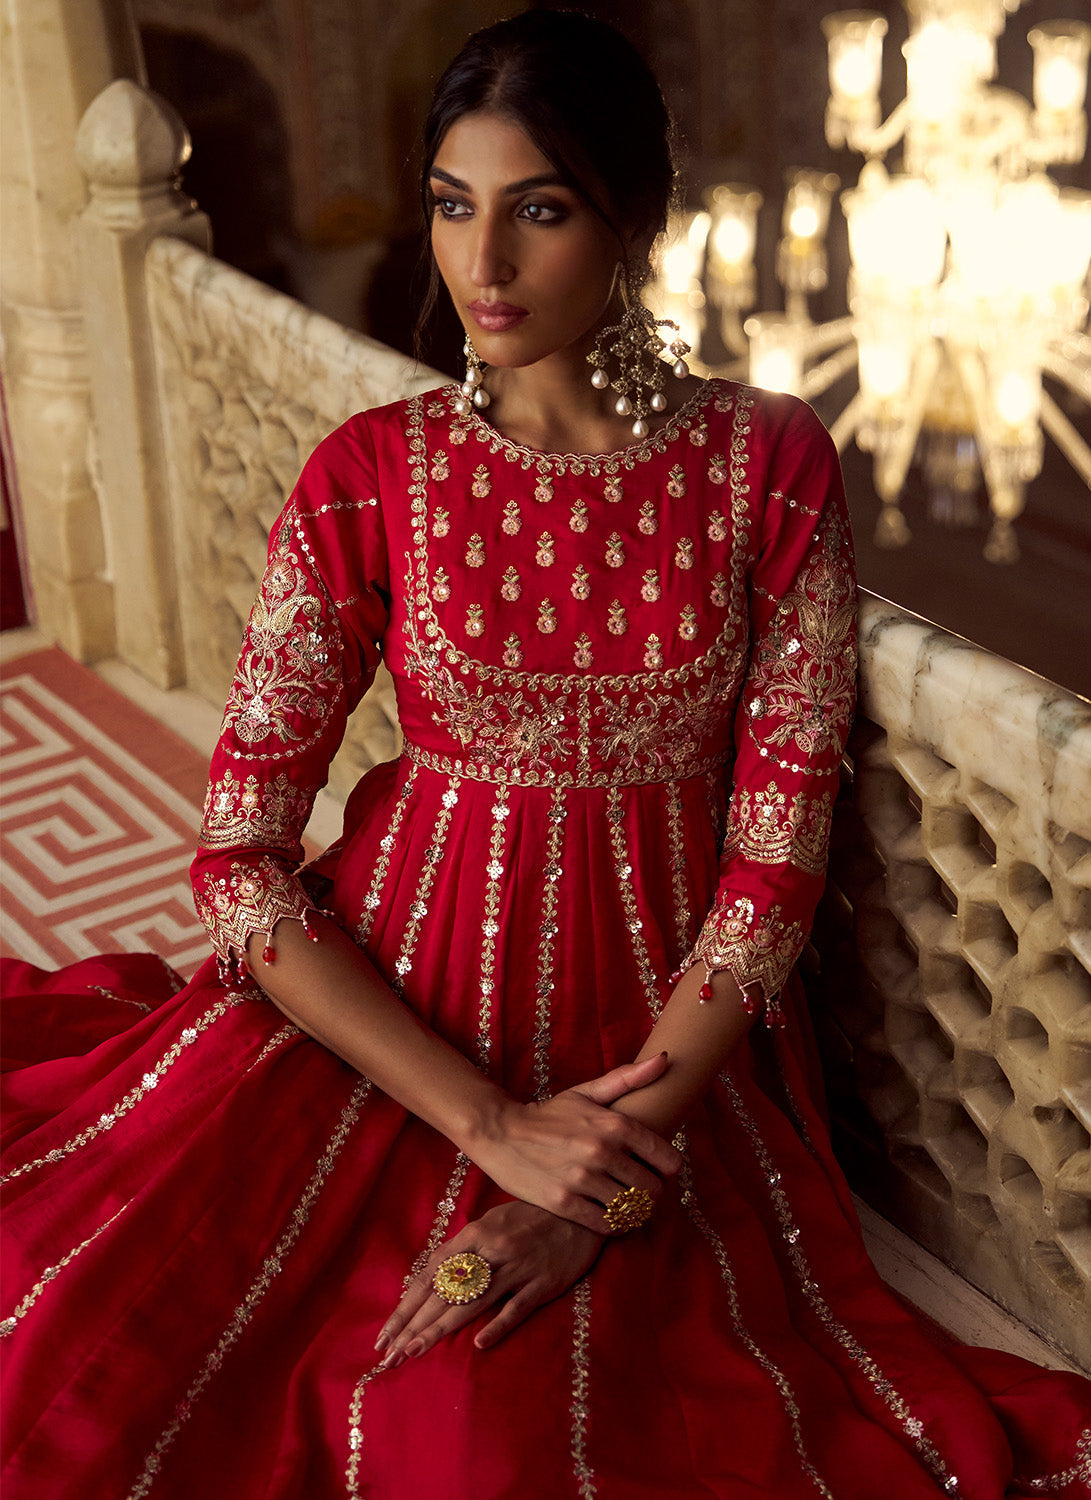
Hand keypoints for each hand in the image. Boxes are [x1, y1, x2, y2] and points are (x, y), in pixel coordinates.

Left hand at [374, 1202, 602, 1368]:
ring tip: (414, 1351)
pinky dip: (498, 1325)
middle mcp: (492, 1251)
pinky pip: (517, 1308)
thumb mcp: (493, 1222)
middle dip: (414, 1324)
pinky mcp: (543, 1284)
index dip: (407, 1304)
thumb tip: (432, 1274)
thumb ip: (465, 1248)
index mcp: (475, 1234)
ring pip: (473, 1303)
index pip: (431, 1274)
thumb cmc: (531, 1218)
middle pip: (446, 1292)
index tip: (385, 1332)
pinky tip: (479, 1344)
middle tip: (389, 1353)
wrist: (580, 1213)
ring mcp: (518, 1268)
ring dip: (441, 1329)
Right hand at [464, 1053, 682, 1232]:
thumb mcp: (587, 1093)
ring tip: (623, 1204)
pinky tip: (605, 1214)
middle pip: (651, 1189)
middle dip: (650, 1192)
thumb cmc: (549, 1114)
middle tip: (639, 1190)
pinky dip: (611, 1224)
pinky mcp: (563, 1203)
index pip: (668, 1159)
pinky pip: (605, 1224)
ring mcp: (582, 1179)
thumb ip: (628, 1078)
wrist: (499, 1132)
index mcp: (615, 1124)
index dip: (668, 1169)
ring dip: (631, 1210)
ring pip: (630, 1209)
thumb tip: (665, 1058)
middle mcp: (602, 1151)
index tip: (657, 1170)